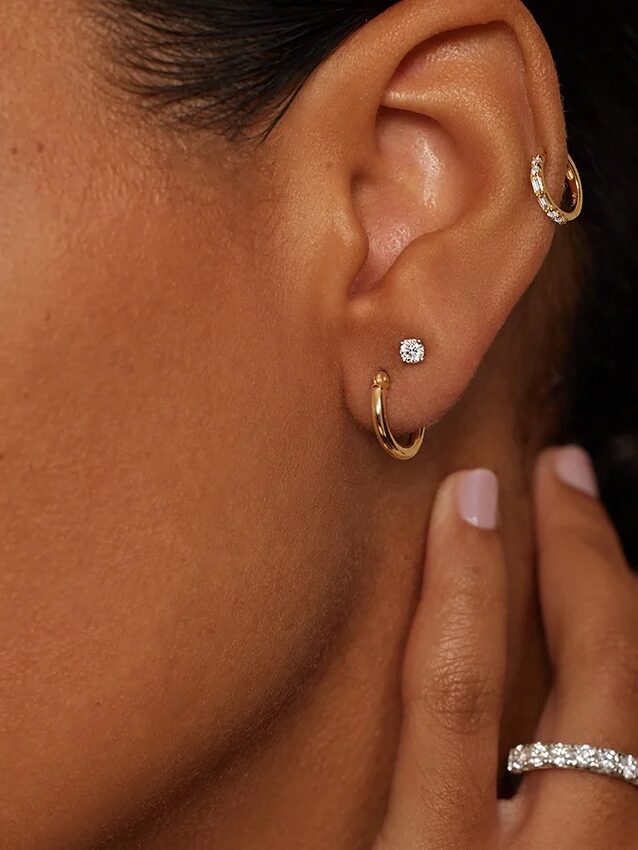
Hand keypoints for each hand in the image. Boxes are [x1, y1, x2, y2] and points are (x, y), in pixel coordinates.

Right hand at [374, 447, 637, 848]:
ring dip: (621, 601)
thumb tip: (294, 692)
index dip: (464, 580)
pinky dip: (628, 667)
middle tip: (563, 471)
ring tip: (588, 531)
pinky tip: (608, 629)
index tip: (467, 493)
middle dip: (587, 556)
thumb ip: (352, 774)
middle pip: (603, 681)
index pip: (456, 696)